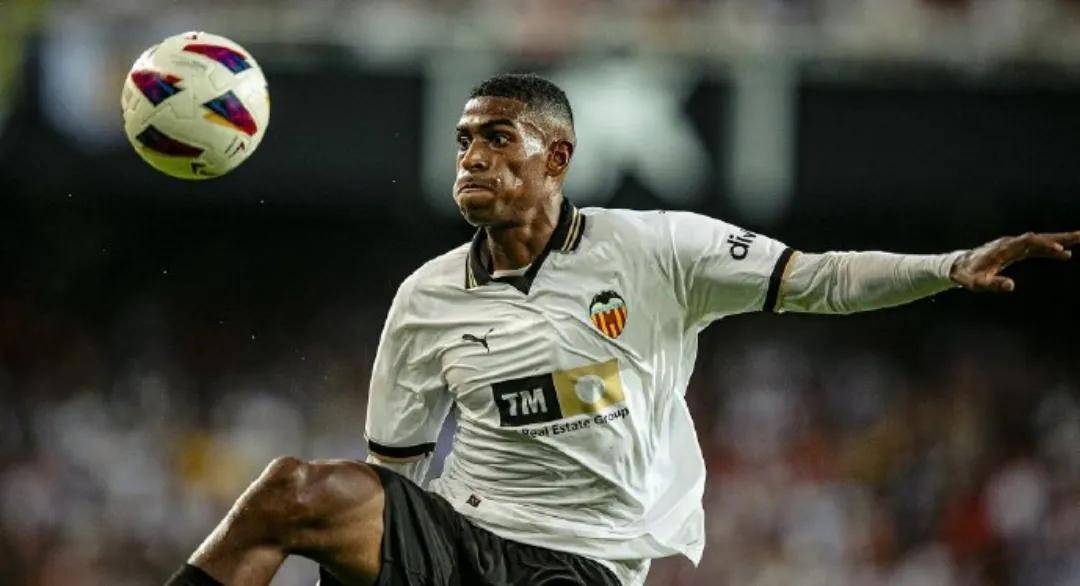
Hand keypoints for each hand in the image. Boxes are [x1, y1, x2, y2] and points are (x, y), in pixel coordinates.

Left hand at [950, 231, 1079, 291]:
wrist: (960, 265)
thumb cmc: (967, 274)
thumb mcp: (976, 283)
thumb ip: (991, 284)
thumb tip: (1011, 286)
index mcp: (1004, 248)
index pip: (1027, 242)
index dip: (1044, 245)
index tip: (1060, 249)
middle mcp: (1011, 243)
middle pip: (1038, 237)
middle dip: (1059, 237)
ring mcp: (1014, 245)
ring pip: (1039, 240)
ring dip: (1059, 240)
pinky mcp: (1016, 250)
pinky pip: (1036, 247)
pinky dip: (1050, 248)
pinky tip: (1065, 252)